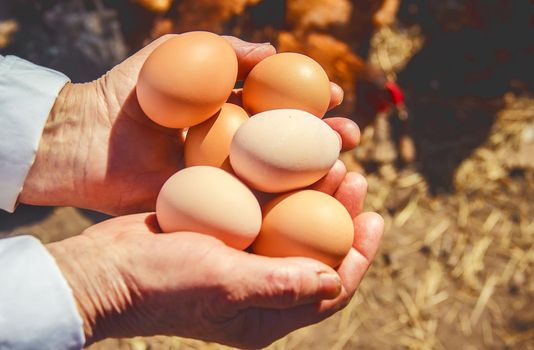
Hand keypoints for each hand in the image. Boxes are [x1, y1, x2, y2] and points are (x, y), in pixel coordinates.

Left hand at [19, 34, 357, 214]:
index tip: (334, 96)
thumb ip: (221, 49)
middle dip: (324, 139)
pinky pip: (248, 204)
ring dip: (313, 172)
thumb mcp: (172, 54)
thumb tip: (272, 51)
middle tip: (350, 136)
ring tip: (343, 165)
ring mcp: (223, 176)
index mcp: (227, 111)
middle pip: (288, 143)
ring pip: (277, 176)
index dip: (309, 101)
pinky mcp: (210, 205)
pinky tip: (307, 202)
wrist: (84, 140)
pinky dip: (279, 204)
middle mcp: (231, 144)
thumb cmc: (126, 93)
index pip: (280, 105)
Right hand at [47, 177, 382, 347]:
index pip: (331, 290)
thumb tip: (334, 281)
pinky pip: (265, 212)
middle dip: (342, 218)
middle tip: (355, 178)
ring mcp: (243, 260)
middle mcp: (261, 287)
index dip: (359, 257)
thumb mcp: (222, 284)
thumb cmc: (161, 282)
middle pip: (317, 253)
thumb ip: (278, 285)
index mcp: (267, 313)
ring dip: (315, 196)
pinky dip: (282, 188)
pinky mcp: (225, 237)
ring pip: (294, 228)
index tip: (374, 219)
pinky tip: (289, 161)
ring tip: (333, 163)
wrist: (109, 268)